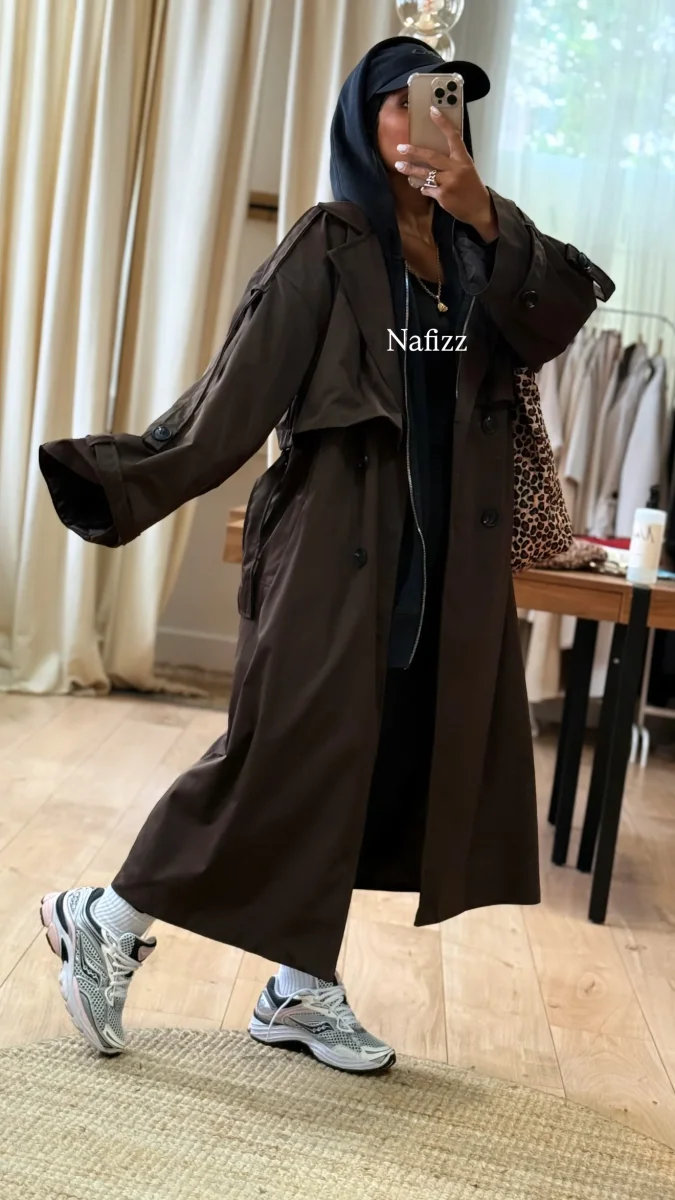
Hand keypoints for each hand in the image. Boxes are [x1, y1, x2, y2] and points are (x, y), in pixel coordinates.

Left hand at [394, 106, 498, 241]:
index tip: (432, 110)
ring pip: (425, 174)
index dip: (443, 123)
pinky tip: (424, 188)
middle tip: (401, 147)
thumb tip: (432, 155)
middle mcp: (456, 168)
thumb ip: (452, 161)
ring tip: (399, 165)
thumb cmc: (471, 186)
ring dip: (410, 170)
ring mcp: (449, 182)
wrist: (479, 208)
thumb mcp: (466, 168)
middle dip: (414, 152)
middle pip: (431, 157)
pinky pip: (427, 189)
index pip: (453, 136)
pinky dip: (424, 188)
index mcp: (463, 159)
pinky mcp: (443, 196)